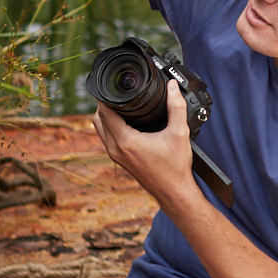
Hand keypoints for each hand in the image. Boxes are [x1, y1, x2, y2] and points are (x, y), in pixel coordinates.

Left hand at [93, 78, 197, 205]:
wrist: (173, 191)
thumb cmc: (175, 166)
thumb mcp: (179, 132)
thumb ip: (177, 106)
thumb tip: (173, 86)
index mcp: (126, 141)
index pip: (104, 112)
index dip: (107, 97)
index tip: (115, 87)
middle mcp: (116, 149)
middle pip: (98, 119)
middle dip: (106, 104)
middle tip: (120, 93)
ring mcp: (115, 156)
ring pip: (100, 129)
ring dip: (106, 116)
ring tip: (122, 105)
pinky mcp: (119, 160)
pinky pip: (106, 138)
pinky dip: (111, 127)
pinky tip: (125, 121)